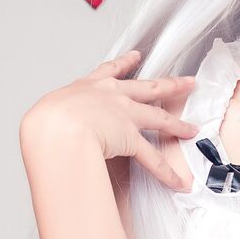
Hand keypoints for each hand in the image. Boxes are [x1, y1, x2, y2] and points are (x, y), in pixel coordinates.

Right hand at [21, 47, 197, 192]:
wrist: (57, 126)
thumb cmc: (47, 119)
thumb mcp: (50, 109)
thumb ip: (57, 115)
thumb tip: (47, 127)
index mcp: (90, 86)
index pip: (111, 70)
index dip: (126, 63)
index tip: (137, 56)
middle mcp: (113, 96)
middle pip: (150, 87)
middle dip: (172, 84)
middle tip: (188, 81)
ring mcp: (125, 116)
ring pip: (160, 118)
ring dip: (178, 126)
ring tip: (192, 129)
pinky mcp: (131, 139)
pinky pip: (153, 159)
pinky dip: (166, 173)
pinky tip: (178, 182)